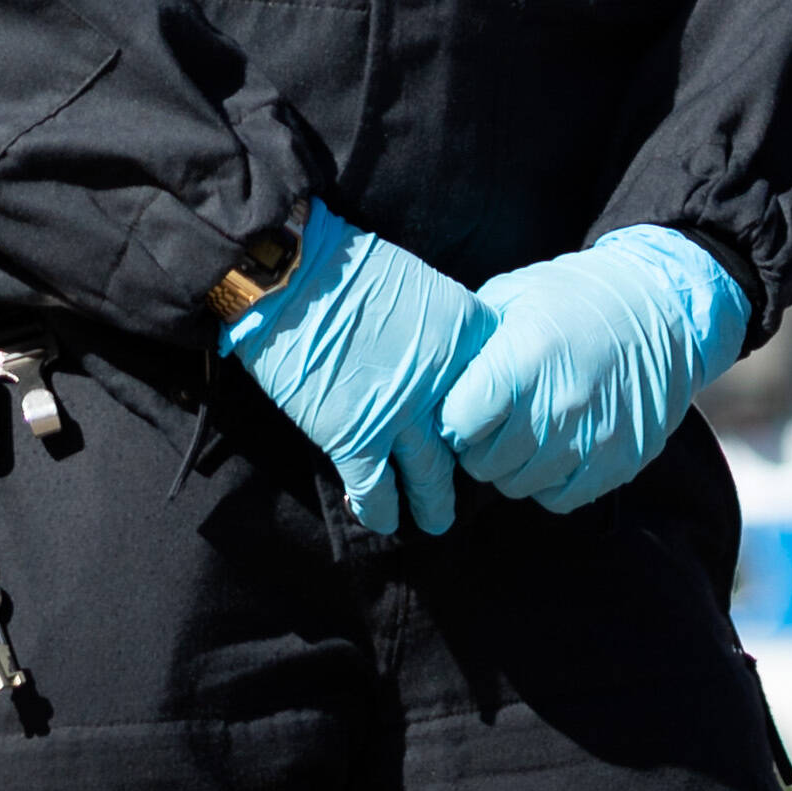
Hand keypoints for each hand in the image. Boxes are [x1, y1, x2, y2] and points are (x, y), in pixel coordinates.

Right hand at [220, 206, 492, 534]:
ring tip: (437, 521)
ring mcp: (401, 416)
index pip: (501, 390)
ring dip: (433, 505)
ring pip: (431, 478)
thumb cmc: (348, 268)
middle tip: (471, 483)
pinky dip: (379, 511)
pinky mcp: (354, 439)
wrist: (290, 275)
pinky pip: (377, 492)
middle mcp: (445, 382)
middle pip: (471, 440)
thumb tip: (446, 365)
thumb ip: (444, 334)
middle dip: (470, 467)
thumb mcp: (422, 287)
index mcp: (468, 336)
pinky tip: (381, 520)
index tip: (488, 429)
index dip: (494, 414)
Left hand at [438, 228, 747, 514]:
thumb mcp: (515, 297)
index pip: (456, 424)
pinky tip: (556, 446)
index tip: (463, 405)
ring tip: (526, 429)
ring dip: (513, 464)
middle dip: (478, 445)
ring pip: (517, 485)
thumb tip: (429, 379)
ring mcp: (592, 440)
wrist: (664, 306)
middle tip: (494, 420)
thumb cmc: (577, 297)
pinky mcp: (619, 463)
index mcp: (525, 360)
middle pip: (483, 463)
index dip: (451, 418)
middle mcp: (558, 406)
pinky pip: (559, 497)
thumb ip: (472, 342)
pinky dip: (549, 480)